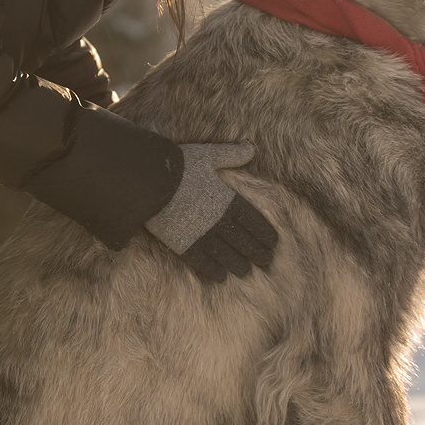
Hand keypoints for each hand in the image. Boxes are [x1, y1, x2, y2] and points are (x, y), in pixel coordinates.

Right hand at [144, 142, 277, 282]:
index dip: (265, 234)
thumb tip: (252, 148)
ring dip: (238, 264)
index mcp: (228, 200)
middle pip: (243, 241)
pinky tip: (220, 277)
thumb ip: (232, 155)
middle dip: (257, 252)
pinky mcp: (184, 245)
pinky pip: (202, 263)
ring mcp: (202, 235)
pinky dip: (213, 270)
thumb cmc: (181, 166)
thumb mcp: (210, 156)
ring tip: (246, 271)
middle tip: (267, 261)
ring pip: (226, 255)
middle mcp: (219, 221)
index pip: (253, 221)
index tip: (273, 243)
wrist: (151, 181)